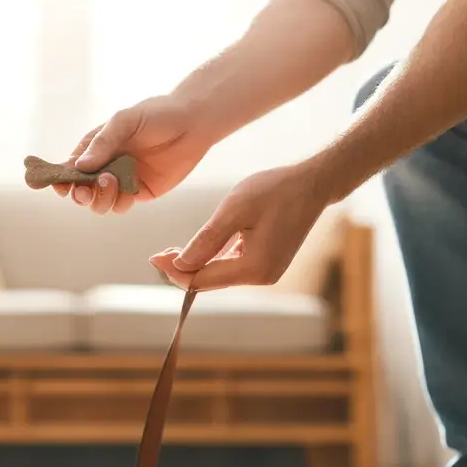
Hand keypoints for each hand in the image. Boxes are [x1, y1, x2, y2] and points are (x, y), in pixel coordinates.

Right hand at [55, 96, 210, 214]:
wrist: (193, 122)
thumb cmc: (156, 114)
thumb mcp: (124, 121)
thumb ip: (103, 143)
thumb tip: (79, 166)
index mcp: (96, 146)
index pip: (71, 167)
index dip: (62, 178)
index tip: (60, 185)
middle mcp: (106, 165)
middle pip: (82, 190)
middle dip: (80, 193)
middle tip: (85, 189)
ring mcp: (122, 180)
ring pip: (100, 202)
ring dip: (99, 198)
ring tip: (111, 182)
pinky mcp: (140, 192)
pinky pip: (121, 205)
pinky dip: (119, 202)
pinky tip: (126, 191)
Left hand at [149, 164, 329, 290]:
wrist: (313, 184)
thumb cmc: (275, 190)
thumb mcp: (234, 210)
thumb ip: (206, 240)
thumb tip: (179, 265)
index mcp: (253, 268)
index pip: (202, 280)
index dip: (174, 271)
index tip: (153, 257)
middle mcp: (261, 278)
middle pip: (209, 282)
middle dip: (182, 270)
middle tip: (159, 253)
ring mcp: (266, 273)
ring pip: (219, 276)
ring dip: (196, 265)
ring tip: (172, 249)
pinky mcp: (267, 265)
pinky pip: (232, 268)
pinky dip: (213, 260)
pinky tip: (199, 248)